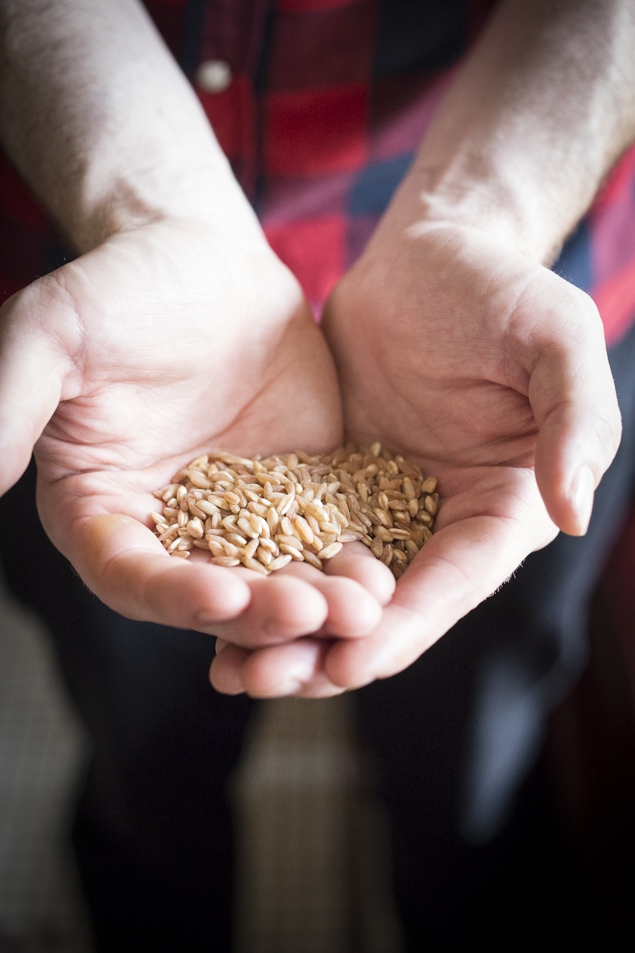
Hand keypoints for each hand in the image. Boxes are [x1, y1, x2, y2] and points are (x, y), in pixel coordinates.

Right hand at [0, 219, 392, 652]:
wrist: (207, 259)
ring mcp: (239, 518)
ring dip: (314, 605)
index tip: (221, 593)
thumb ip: (11, 406)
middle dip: (258, 612)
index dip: (170, 591)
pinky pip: (324, 542)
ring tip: (361, 610)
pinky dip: (349, 566)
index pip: (128, 571)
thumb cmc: (121, 288)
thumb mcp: (53, 334)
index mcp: (103, 506)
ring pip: (274, 579)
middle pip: (210, 592)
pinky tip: (383, 582)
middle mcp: (170, 528)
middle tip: (309, 614)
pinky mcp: (297, 496)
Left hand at [211, 220, 619, 694]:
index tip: (350, 663)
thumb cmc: (503, 288)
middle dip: (331, 649)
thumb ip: (574, 422)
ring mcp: (384, 507)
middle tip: (263, 684)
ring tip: (227, 669)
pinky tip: (210, 602)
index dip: (405, 626)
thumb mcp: (554, 340)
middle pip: (388, 605)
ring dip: (285, 630)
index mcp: (502, 506)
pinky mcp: (333, 485)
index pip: (456, 581)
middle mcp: (443, 521)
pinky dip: (260, 576)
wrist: (429, 253)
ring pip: (334, 587)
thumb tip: (570, 515)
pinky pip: (294, 540)